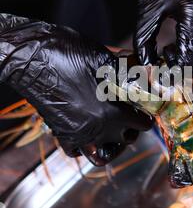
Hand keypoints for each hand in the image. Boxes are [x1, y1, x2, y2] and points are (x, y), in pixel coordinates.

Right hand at [0, 14, 152, 164]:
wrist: (30, 57)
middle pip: (126, 140)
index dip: (146, 115)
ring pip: (102, 154)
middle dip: (132, 128)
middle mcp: (96, 129)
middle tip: (131, 114)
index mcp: (111, 111)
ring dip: (112, 145)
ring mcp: (77, 134)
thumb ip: (128, 73)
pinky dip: (86, 146)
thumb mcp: (104, 59)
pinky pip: (77, 151)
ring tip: (114, 130)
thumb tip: (147, 75)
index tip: (144, 108)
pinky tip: (91, 132)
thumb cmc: (66, 53)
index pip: (141, 124)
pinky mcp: (61, 133)